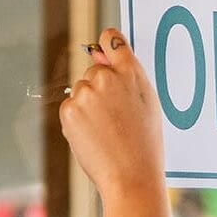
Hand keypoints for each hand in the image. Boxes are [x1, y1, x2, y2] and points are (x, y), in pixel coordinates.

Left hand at [60, 27, 165, 201]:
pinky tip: (94, 136)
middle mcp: (106, 77)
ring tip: (107, 130)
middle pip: (93, 71)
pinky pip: (71, 107)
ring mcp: (86, 93)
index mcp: (131, 72)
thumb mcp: (147, 103)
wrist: (131, 176)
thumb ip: (125, 74)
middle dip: (99, 88)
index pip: (112, 40)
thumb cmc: (144, 143)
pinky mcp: (69, 110)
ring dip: (88, 105)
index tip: (104, 51)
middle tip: (115, 117)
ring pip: (81, 90)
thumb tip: (98, 51)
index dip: (107, 45)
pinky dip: (78, 120)